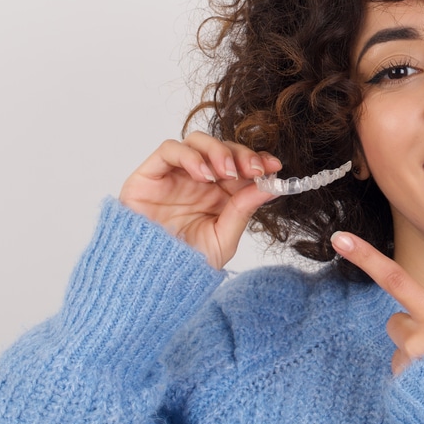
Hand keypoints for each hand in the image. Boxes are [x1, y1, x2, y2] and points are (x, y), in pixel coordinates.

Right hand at [119, 132, 282, 269]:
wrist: (149, 281)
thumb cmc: (183, 264)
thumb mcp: (222, 239)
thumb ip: (243, 210)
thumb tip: (270, 186)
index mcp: (219, 194)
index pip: (241, 164)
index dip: (258, 160)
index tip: (274, 166)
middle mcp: (197, 181)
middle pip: (222, 148)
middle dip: (242, 154)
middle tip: (254, 169)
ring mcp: (174, 176)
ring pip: (197, 141)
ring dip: (218, 151)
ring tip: (228, 173)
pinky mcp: (149, 175)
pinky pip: (168, 150)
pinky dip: (189, 156)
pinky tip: (203, 175)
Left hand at [331, 231, 423, 373]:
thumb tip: (415, 320)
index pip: (396, 279)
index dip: (365, 256)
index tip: (339, 238)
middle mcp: (421, 338)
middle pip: (395, 322)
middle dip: (409, 331)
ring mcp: (410, 365)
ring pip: (399, 351)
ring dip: (414, 359)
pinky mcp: (404, 388)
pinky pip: (400, 375)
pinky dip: (413, 380)